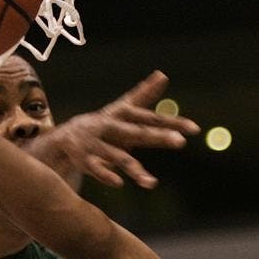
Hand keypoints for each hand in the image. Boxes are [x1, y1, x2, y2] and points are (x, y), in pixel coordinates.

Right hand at [40, 71, 199, 188]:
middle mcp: (110, 127)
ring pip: (118, 157)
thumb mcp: (122, 110)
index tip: (194, 129)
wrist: (64, 138)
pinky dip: (105, 175)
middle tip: (181, 142)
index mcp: (121, 115)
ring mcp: (96, 143)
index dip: (172, 122)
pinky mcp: (83, 159)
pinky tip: (119, 184)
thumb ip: (143, 95)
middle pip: (137, 133)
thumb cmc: (102, 125)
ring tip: (151, 184)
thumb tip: (163, 74)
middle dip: (158, 137)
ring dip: (135, 169)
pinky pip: (95, 169)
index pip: (151, 118)